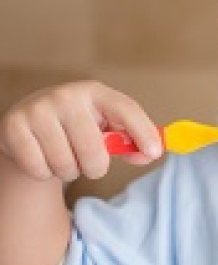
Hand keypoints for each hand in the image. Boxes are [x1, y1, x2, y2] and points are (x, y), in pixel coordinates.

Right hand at [0, 81, 161, 181]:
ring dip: (69, 171)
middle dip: (96, 167)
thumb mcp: (106, 128)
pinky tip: (43, 157)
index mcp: (95, 92)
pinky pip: (40, 169)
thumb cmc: (79, 126)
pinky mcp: (14, 126)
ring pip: (65, 164)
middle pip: (94, 150)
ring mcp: (38, 109)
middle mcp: (67, 96)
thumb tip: (152, 153)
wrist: (30, 122)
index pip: (125, 108)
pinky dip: (45, 173)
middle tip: (91, 165)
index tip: (155, 152)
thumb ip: (130, 141)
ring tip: (64, 157)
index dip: (143, 131)